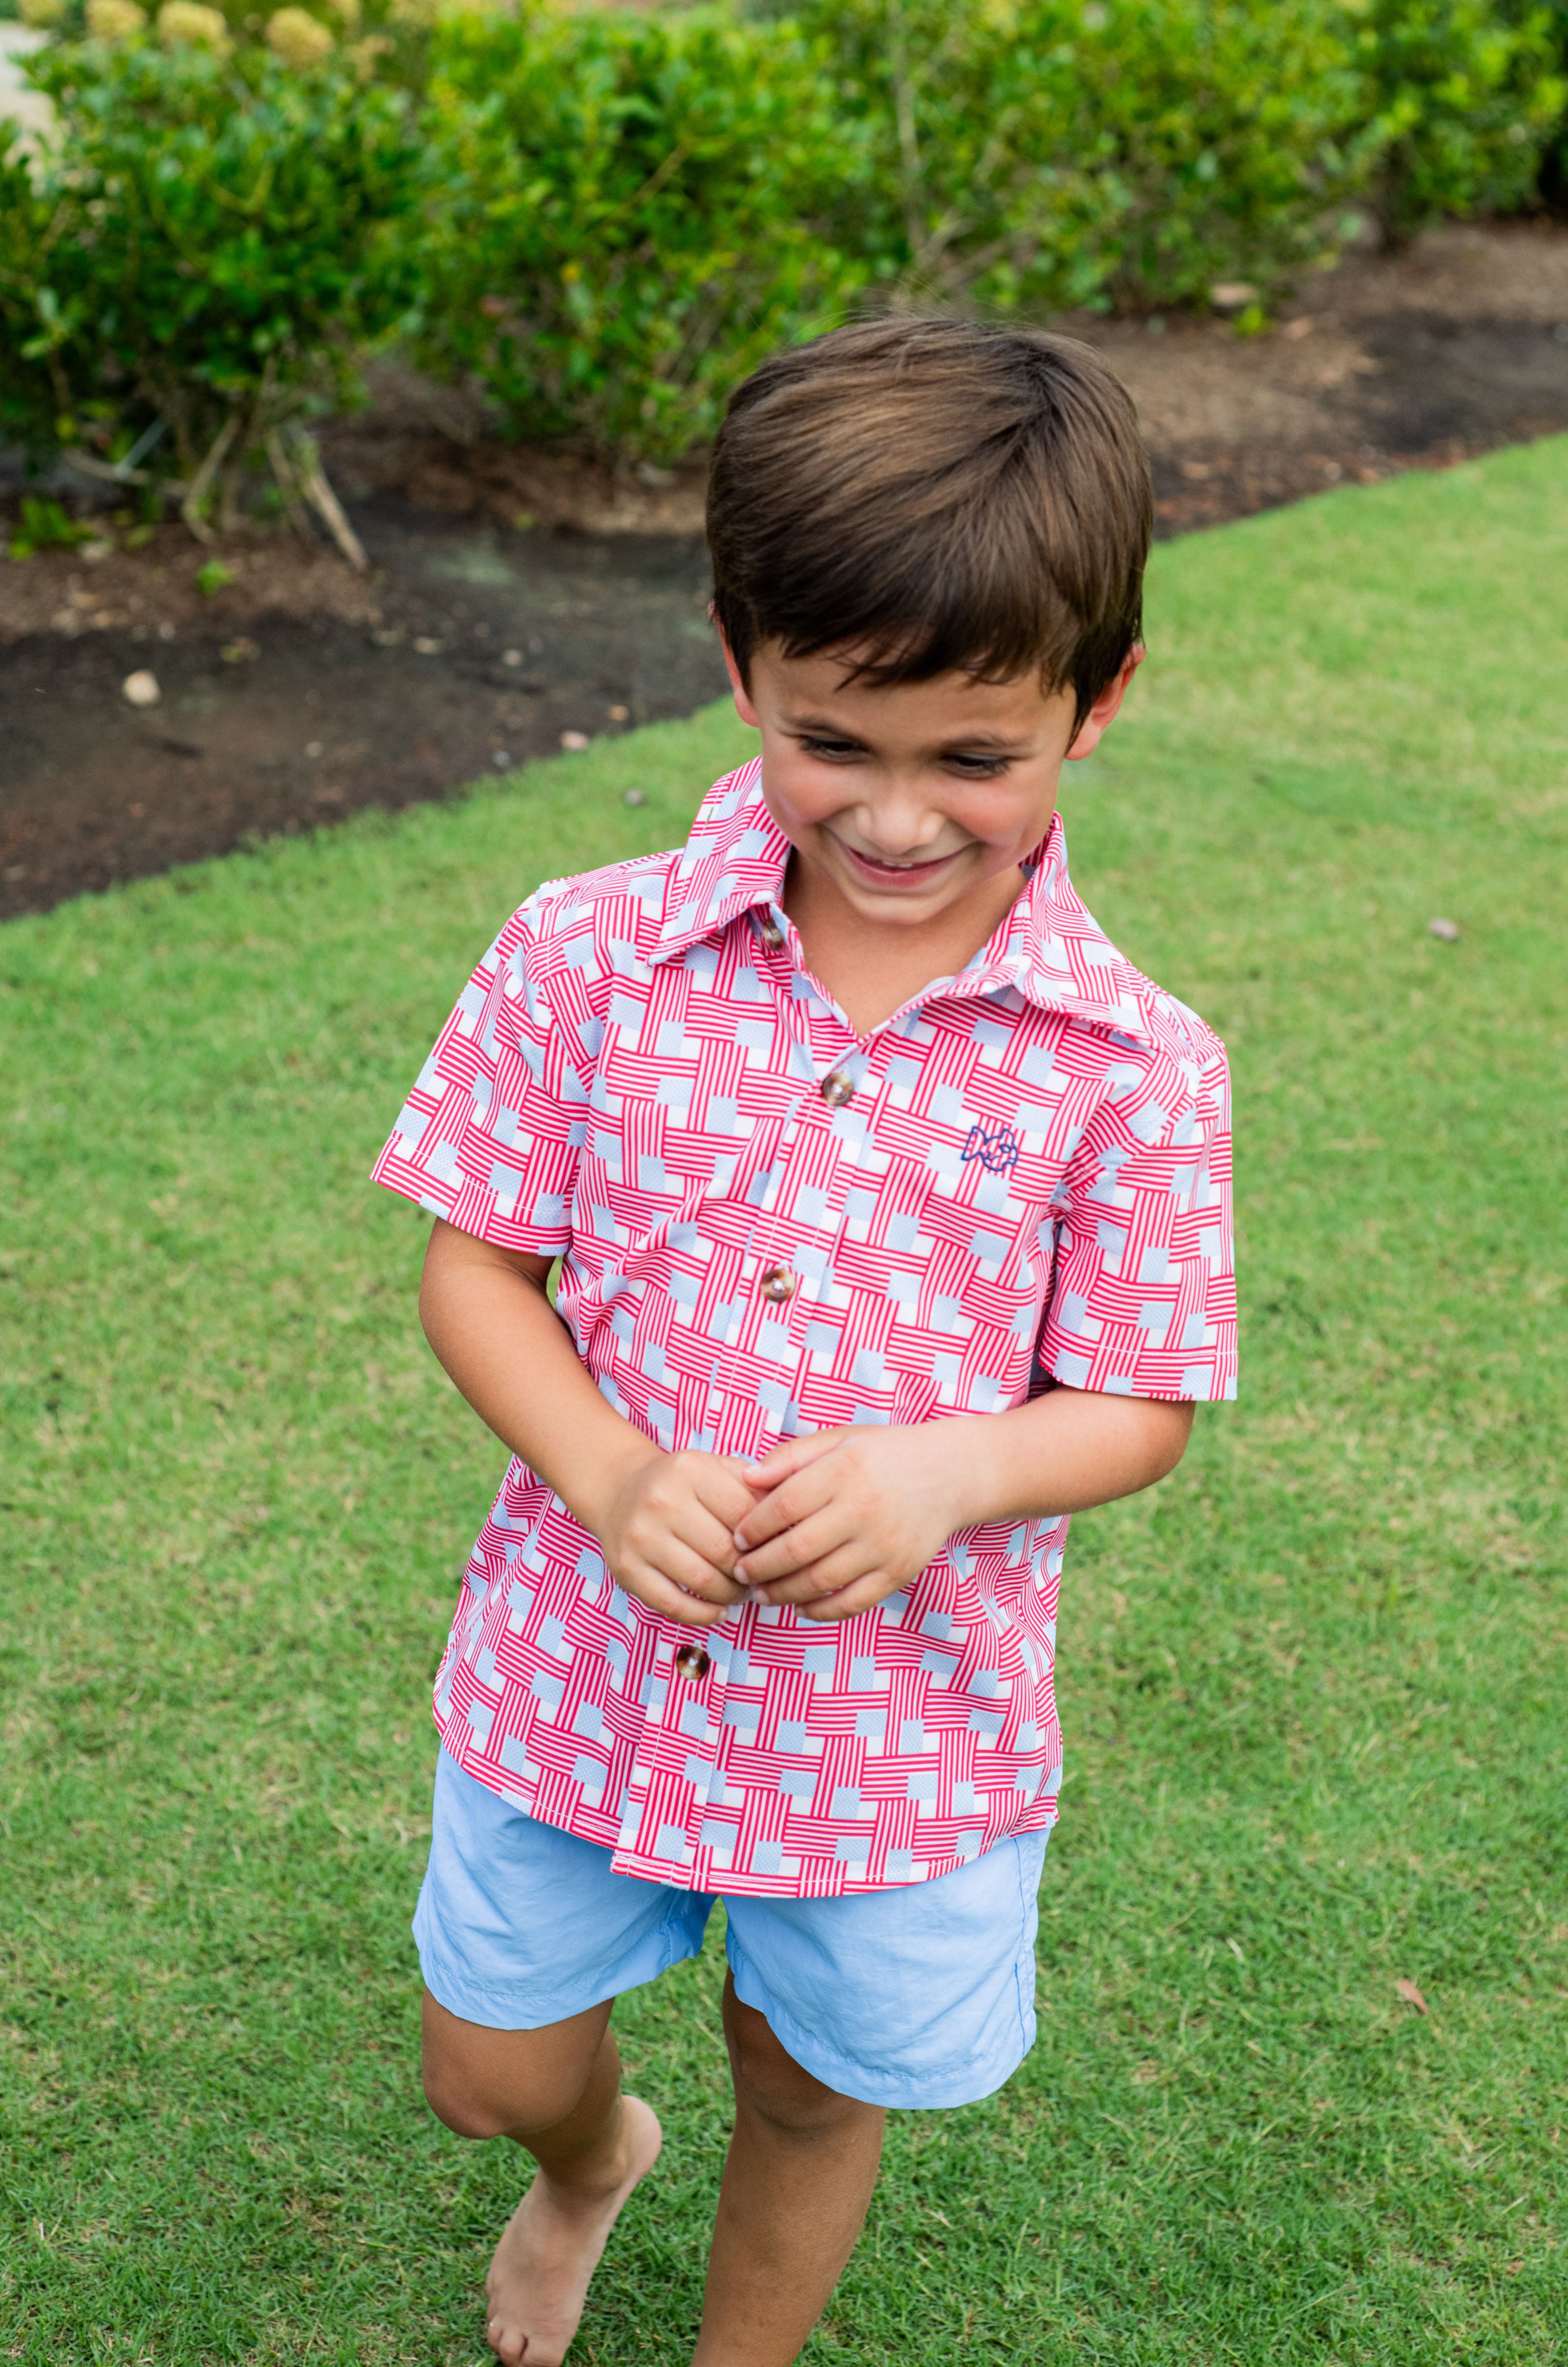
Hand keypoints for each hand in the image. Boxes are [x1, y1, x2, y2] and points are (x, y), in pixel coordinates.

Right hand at [590, 1448, 758, 1629]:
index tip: (775, 1550)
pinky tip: (719, 1611)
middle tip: (760, 1577)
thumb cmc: (682, 1484)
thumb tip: (796, 1522)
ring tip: (741, 1592)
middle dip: (750, 1571)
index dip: (766, 1538)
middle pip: (725, 1552)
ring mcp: (641, 1536)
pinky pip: (673, 1604)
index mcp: (690, 1470)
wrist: (619, 1489)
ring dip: (731, 1595)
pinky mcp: (626, 1568)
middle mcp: (662, 1501)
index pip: (745, 1513)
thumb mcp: (716, 1468)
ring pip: (702, 1581)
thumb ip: (754, 1488)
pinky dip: (703, 1615)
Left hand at [731, 1425, 975, 1621]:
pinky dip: (821, 1611)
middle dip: (759, 1566)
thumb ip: (790, 1456)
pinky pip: (853, 1602)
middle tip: (740, 1572)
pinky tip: (801, 1608)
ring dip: (782, 1593)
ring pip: (820, 1581)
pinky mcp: (899, 1572)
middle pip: (796, 1549)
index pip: (783, 1506)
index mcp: (843, 1471)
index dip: (752, 1527)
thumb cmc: (882, 1455)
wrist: (947, 1474)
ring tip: (762, 1594)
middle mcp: (863, 1509)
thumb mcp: (838, 1440)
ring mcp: (883, 1545)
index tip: (736, 1538)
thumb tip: (746, 1478)